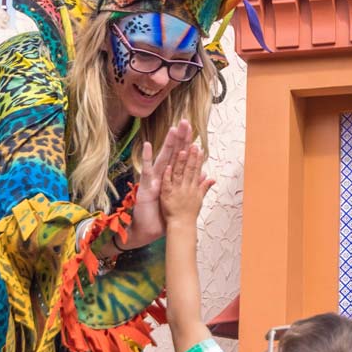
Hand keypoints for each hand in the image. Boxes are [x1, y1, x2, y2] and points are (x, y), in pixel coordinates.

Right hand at [129, 120, 193, 246]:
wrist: (149, 229)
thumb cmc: (161, 214)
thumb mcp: (180, 197)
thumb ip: (193, 185)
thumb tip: (205, 174)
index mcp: (171, 177)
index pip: (181, 157)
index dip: (187, 144)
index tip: (193, 131)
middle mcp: (162, 175)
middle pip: (173, 153)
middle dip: (179, 138)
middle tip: (185, 122)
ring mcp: (154, 179)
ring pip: (162, 158)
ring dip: (167, 144)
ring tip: (172, 129)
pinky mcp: (146, 185)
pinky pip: (147, 170)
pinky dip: (146, 158)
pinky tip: (147, 145)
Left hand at [161, 145, 213, 223]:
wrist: (180, 228)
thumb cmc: (188, 215)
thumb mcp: (198, 199)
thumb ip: (203, 187)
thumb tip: (211, 178)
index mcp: (192, 187)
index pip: (195, 169)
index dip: (197, 158)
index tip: (198, 147)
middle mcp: (185, 188)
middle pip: (188, 169)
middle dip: (191, 156)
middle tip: (193, 144)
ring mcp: (176, 191)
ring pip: (178, 174)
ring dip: (181, 162)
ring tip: (183, 151)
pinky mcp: (166, 196)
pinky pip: (166, 185)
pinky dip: (167, 176)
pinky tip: (168, 167)